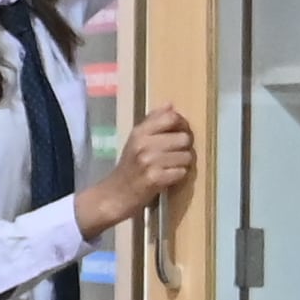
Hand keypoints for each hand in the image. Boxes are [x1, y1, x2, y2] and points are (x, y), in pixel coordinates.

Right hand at [73, 103, 197, 234]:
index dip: (182, 124)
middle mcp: (144, 144)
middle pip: (184, 138)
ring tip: (171, 167)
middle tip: (175, 155)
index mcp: (139, 132)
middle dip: (184, 148)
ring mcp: (149, 161)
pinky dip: (178, 176)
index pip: (171, 117)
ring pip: (186, 156)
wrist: (114, 195)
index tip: (180, 132)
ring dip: (183, 164)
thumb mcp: (135, 140)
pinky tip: (168, 178)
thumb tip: (170, 104)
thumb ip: (153, 121)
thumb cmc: (128, 167)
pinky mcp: (155, 179)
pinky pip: (182, 172)